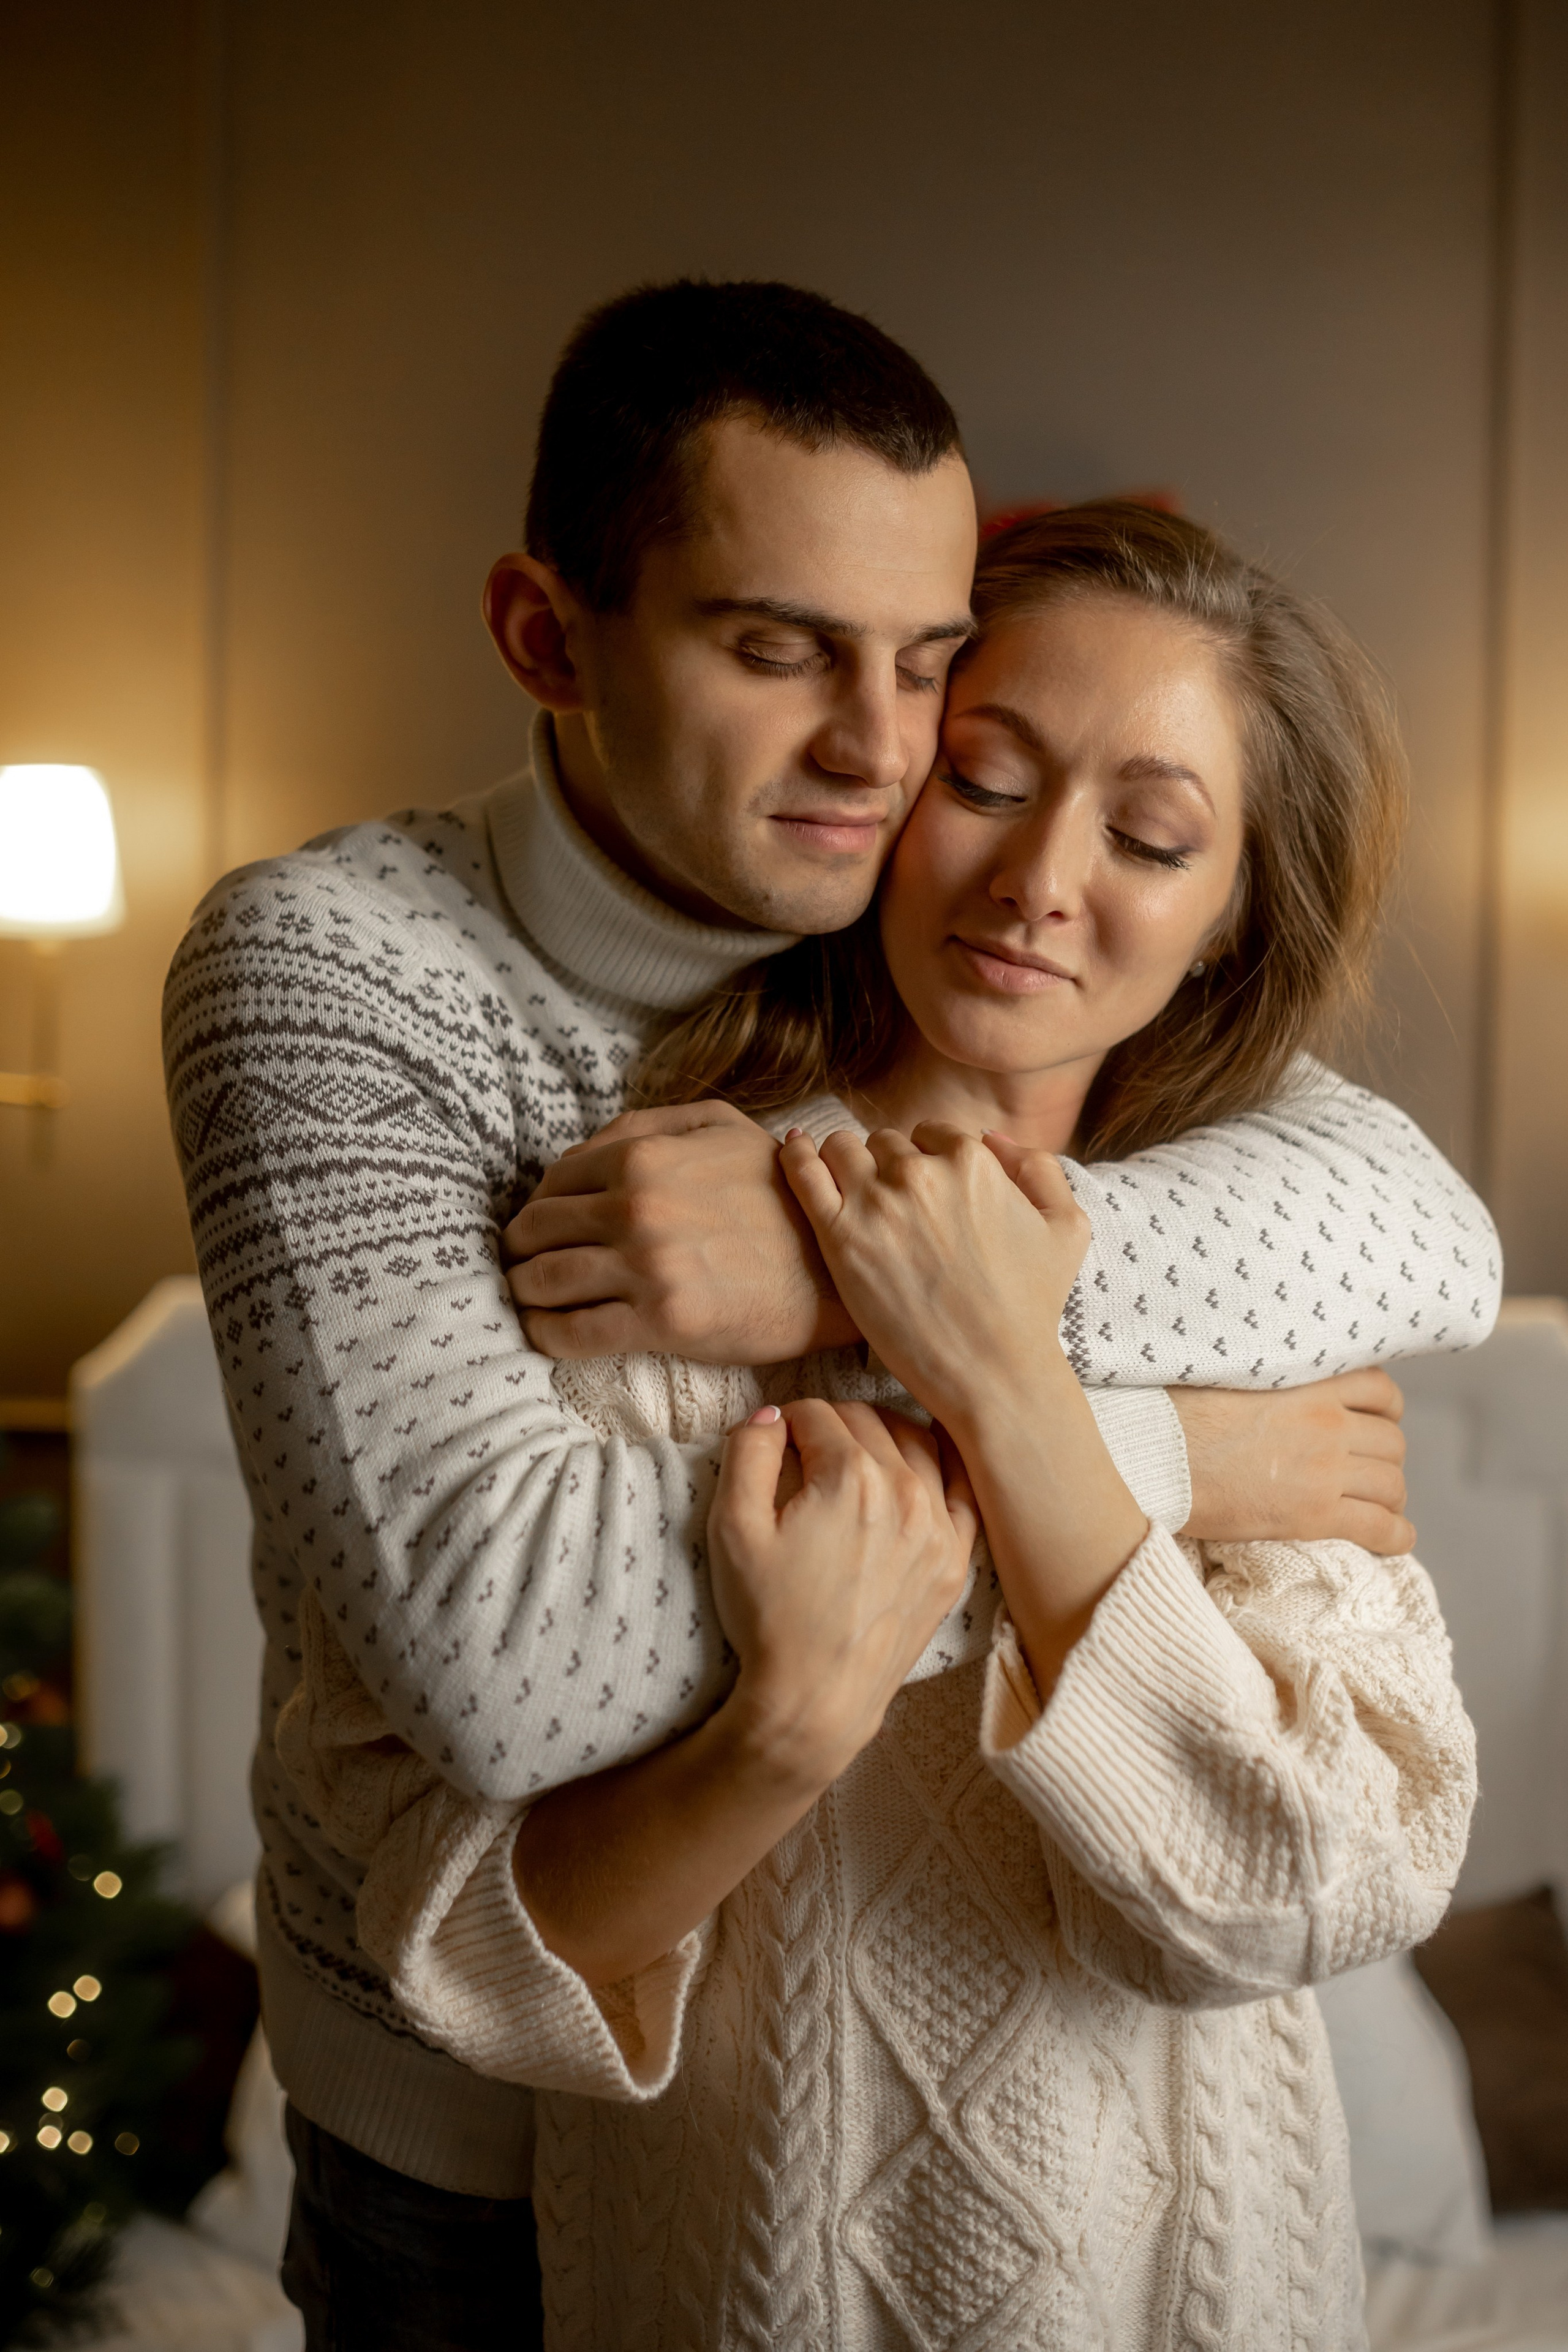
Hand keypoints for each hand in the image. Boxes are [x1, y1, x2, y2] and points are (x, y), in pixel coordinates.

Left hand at [503, 1101, 857, 1361]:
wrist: (836, 1267)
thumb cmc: (780, 1194)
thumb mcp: (721, 1127)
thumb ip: (644, 1126)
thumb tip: (577, 1153)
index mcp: (641, 1158)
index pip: (551, 1184)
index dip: (536, 1208)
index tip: (538, 1229)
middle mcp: (634, 1209)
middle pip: (534, 1233)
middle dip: (519, 1251)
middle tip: (522, 1266)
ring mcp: (645, 1268)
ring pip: (541, 1282)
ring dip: (523, 1293)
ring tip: (529, 1301)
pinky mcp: (660, 1322)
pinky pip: (571, 1334)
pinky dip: (546, 1335)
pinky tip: (549, 1333)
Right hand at [709, 1399, 976, 1791]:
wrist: (816, 1699)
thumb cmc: (770, 1617)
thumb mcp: (733, 1530)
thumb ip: (747, 1453)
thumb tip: (770, 1414)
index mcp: (852, 1478)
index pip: (817, 1413)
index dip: (786, 1422)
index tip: (773, 1442)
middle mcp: (906, 1493)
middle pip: (867, 1420)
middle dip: (831, 1424)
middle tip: (804, 1451)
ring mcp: (939, 1527)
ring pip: (918, 1441)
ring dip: (883, 1434)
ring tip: (855, 1453)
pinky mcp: (955, 1560)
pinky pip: (962, 1488)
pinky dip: (941, 1466)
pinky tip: (920, 1466)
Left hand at [780, 1122, 1088, 1427]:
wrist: (993, 1371)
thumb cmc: (1031, 1307)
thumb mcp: (1066, 1227)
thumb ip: (1037, 1168)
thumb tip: (993, 1138)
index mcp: (972, 1160)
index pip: (930, 1133)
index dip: (926, 1160)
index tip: (924, 1192)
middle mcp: (920, 1172)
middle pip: (885, 1142)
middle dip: (887, 1166)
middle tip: (890, 1206)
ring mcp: (875, 1202)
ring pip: (842, 1149)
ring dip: (846, 1163)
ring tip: (849, 1192)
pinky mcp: (839, 1236)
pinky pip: (803, 1174)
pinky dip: (797, 1155)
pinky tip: (793, 1148)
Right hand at [1171, 1370, 1412, 1552]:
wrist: (1155, 1453)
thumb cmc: (1174, 1413)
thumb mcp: (1229, 1375)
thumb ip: (1268, 1382)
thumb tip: (1266, 1389)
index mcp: (1308, 1384)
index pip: (1379, 1389)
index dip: (1385, 1410)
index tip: (1376, 1422)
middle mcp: (1327, 1424)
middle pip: (1391, 1442)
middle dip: (1385, 1459)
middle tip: (1367, 1474)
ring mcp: (1324, 1470)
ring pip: (1391, 1484)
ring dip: (1390, 1497)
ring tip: (1377, 1507)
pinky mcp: (1314, 1515)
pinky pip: (1379, 1527)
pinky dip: (1396, 1535)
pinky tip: (1395, 1540)